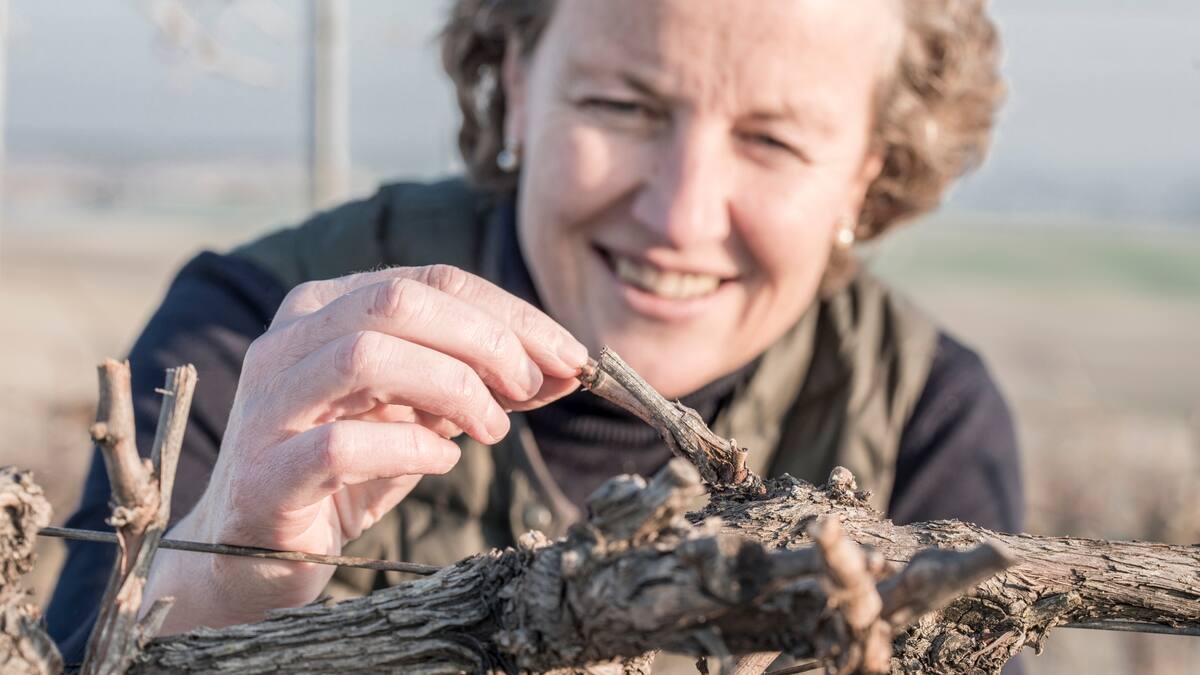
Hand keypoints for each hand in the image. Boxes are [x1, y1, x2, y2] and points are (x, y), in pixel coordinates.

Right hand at [142, 265, 587, 632]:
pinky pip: (341, 445)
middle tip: (532, 388)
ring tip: (493, 427)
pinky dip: (410, 449)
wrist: (257, 556)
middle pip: (399, 304)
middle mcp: (288, 342)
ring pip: (365, 356)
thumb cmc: (348, 472)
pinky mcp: (265, 477)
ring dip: (452, 388)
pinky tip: (443, 461)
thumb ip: (480, 381)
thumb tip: (567, 365)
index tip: (570, 356)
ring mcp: (269, 407)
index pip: (430, 282)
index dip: (511, 314)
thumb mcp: (423, 412)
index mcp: (326, 308)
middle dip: (486, 341)